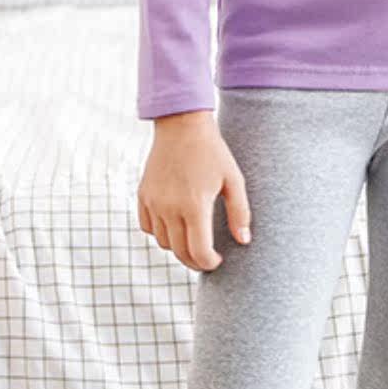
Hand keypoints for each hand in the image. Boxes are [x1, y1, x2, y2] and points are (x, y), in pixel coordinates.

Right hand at [139, 112, 251, 272]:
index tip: (218, 261)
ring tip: (192, 241)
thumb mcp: (234, 179)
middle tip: (207, 259)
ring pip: (162, 243)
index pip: (198, 252)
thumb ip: (240, 213)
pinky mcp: (143, 195)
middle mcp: (170, 207)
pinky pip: (147, 227)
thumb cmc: (212, 151)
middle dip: (195, 262)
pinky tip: (174, 226)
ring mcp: (153, 202)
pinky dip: (160, 233)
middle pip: (179, 252)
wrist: (182, 125)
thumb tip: (244, 241)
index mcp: (194, 206)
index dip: (209, 263)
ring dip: (178, 248)